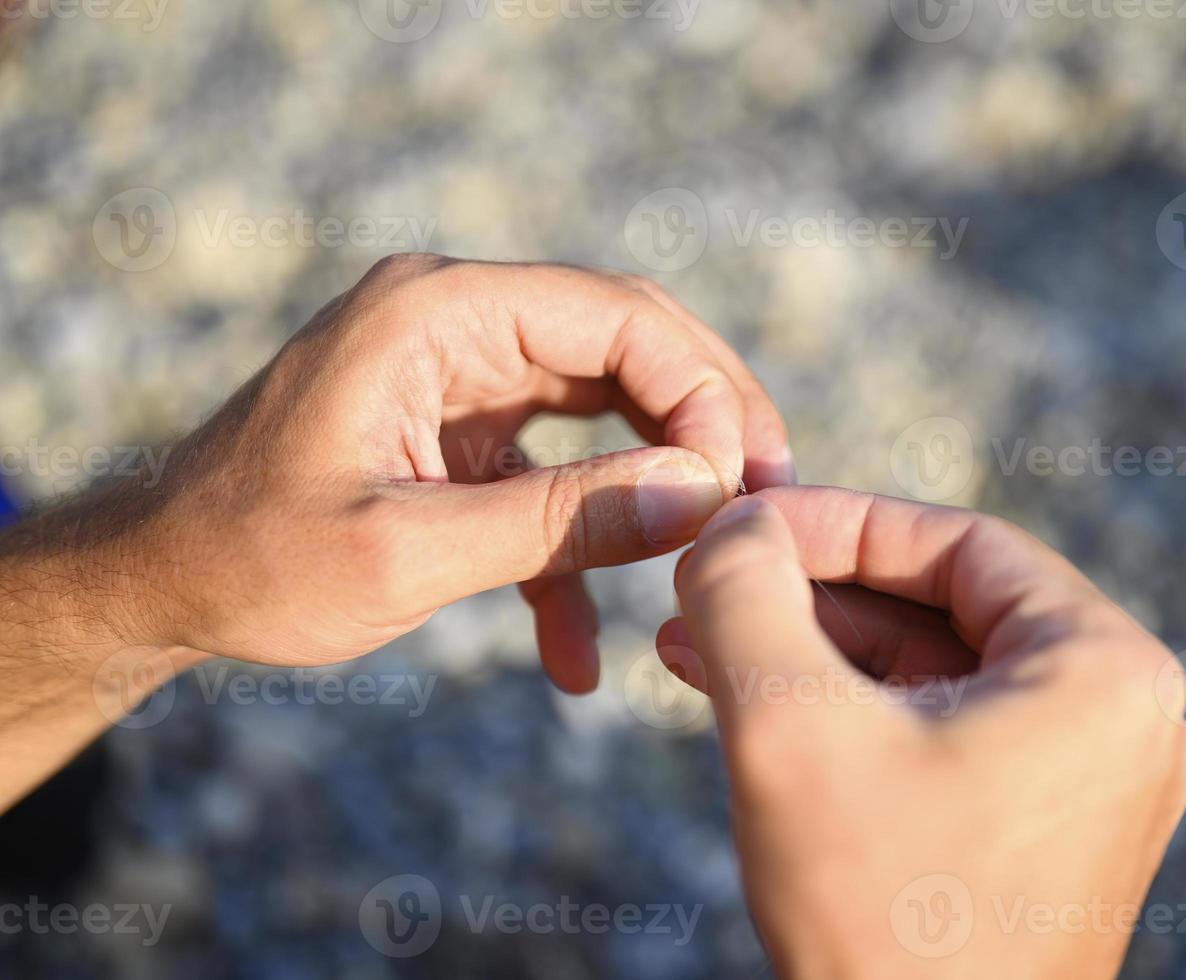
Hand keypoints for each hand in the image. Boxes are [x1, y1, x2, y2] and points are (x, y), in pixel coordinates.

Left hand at [65, 256, 791, 689]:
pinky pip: (552, 464)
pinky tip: (578, 650)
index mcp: (434, 312)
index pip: (614, 315)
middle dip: (703, 420)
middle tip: (771, 496)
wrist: (159, 582)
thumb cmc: (253, 560)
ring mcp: (458, 369)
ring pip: (603, 399)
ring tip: (715, 547)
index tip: (742, 485)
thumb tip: (701, 495)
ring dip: (659, 473)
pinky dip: (577, 540)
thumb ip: (561, 521)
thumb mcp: (411, 550)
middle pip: (624, 341)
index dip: (700, 390)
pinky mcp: (458, 426)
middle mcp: (454, 318)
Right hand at [657, 488, 1185, 978]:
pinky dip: (850, 713)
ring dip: (816, 653)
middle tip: (710, 582)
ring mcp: (1088, 783)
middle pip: (943, 607)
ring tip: (700, 640)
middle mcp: (1121, 719)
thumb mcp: (790, 730)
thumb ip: (746, 595)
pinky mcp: (1043, 834)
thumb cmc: (882, 922)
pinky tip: (749, 701)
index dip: (834, 522)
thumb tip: (729, 521)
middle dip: (812, 594)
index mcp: (1105, 672)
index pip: (956, 544)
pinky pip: (939, 734)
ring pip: (931, 672)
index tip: (739, 523)